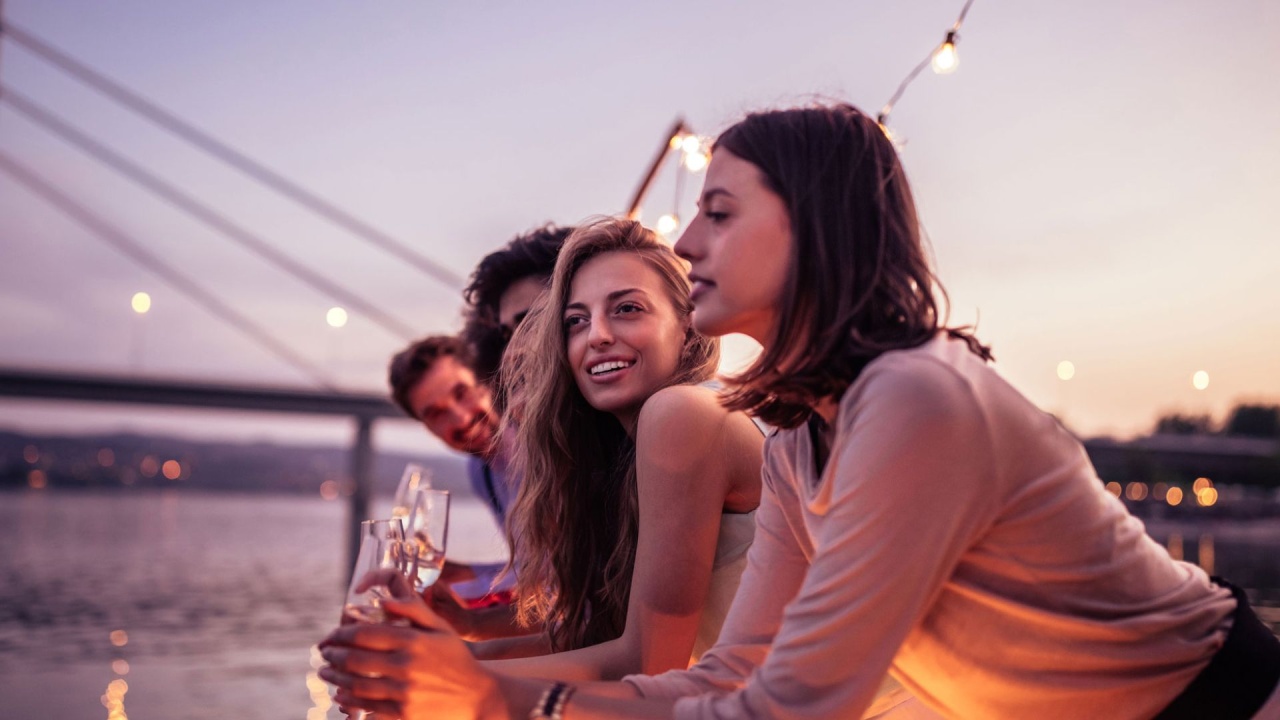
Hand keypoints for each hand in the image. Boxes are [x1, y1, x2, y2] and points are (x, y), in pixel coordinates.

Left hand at [320, 593, 507, 719]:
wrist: (479, 696)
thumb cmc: (456, 658)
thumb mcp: (440, 628)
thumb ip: (412, 609)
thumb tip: (382, 601)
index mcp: (413, 641)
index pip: (364, 635)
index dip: (341, 635)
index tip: (331, 636)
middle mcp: (406, 666)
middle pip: (355, 660)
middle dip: (333, 656)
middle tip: (324, 653)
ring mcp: (404, 692)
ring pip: (356, 685)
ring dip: (335, 679)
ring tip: (325, 673)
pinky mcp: (403, 714)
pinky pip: (367, 707)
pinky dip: (349, 700)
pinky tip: (340, 694)